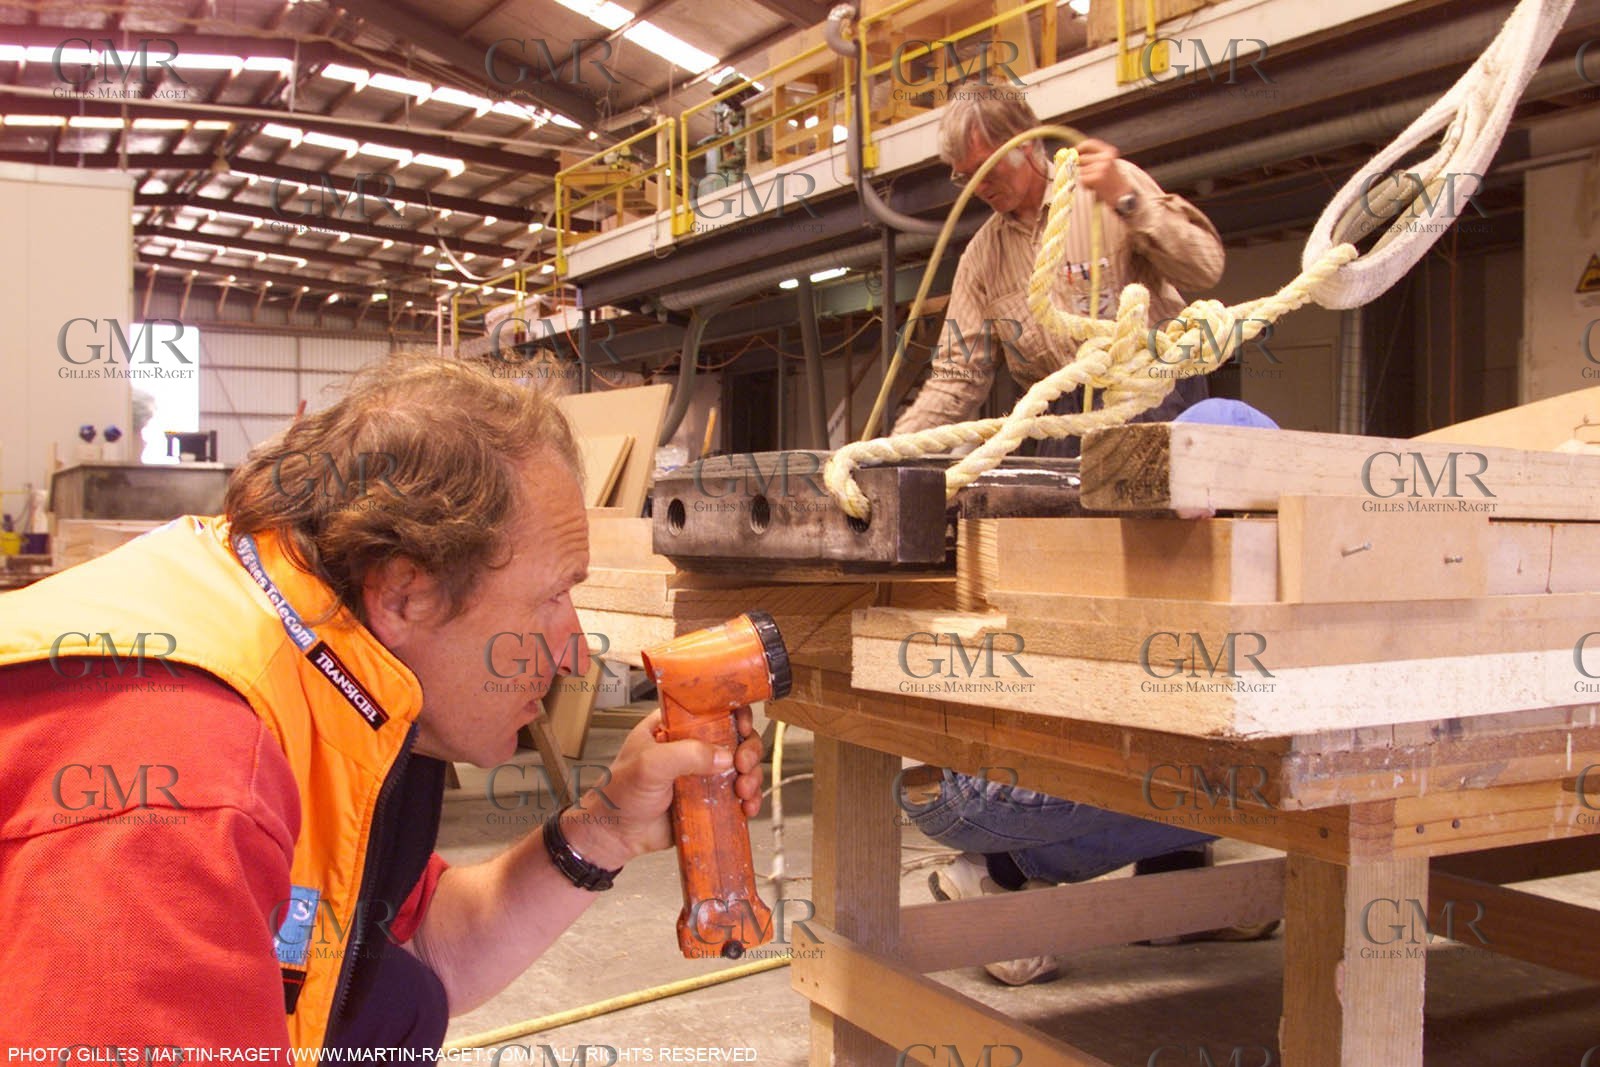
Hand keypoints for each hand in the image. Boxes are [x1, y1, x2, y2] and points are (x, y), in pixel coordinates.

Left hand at [563, 707, 764, 868]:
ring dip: (752, 776)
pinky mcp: (708, 798)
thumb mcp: (650, 764)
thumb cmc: (620, 792)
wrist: (614, 836)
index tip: (742, 727)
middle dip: (748, 750)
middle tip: (742, 765)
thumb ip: (686, 754)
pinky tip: (746, 808)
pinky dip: (749, 799)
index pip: (712, 707)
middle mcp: (692, 745)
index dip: (734, 713)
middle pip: (736, 736)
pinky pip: (737, 795)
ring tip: (743, 791)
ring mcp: (702, 773)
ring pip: (742, 766)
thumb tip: (725, 755)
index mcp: (675, 725)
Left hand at [1075, 138, 1129, 201]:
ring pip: (1080, 170)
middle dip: (1078, 166)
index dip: (1079, 147)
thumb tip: (1071, 154)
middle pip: (1082, 158)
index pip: (1090, 144)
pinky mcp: (1097, 178)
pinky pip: (1081, 179)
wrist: (1122, 194)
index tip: (1073, 151)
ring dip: (1082, 177)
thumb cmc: (1110, 179)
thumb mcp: (1105, 163)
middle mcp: (1106, 158)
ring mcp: (1101, 168)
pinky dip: (1083, 184)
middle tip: (1082, 173)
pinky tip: (1092, 187)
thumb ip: (1092, 157)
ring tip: (1092, 182)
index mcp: (1109, 151)